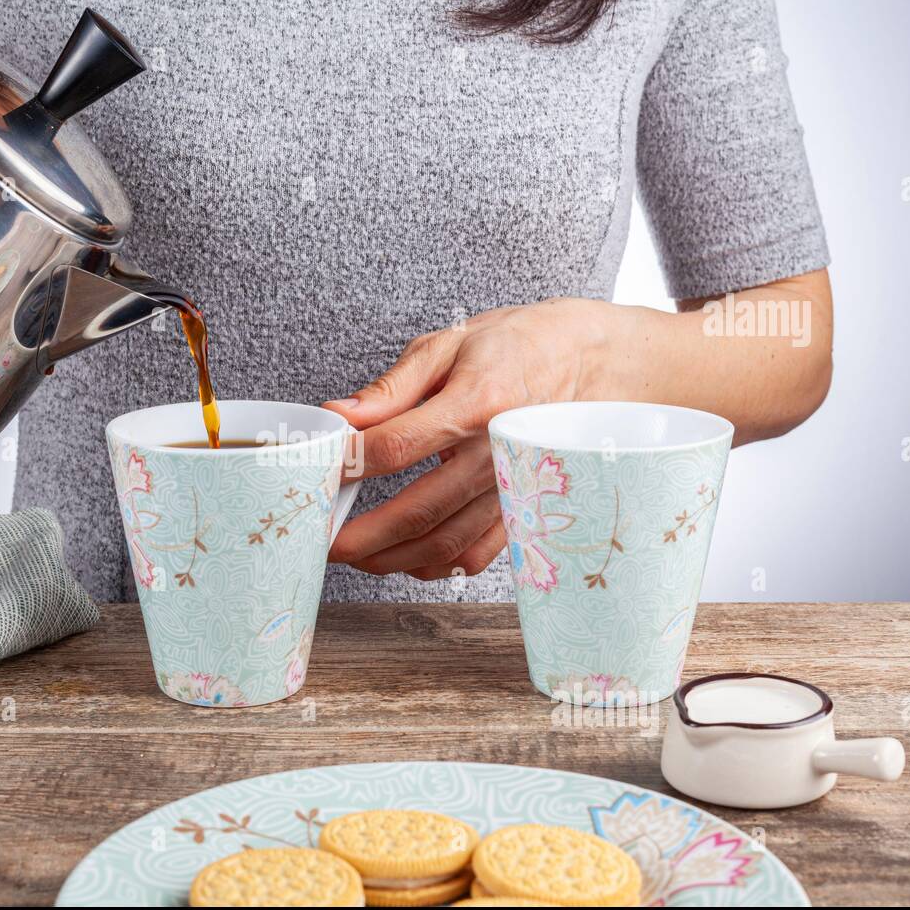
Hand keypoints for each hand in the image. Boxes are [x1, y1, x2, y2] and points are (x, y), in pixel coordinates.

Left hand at [325, 298, 622, 579]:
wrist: (591, 360)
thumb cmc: (515, 345)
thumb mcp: (449, 344)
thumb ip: (392, 388)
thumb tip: (338, 415)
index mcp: (476, 403)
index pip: (397, 445)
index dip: (351, 465)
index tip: (318, 474)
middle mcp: (498, 452)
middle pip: (420, 509)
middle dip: (364, 535)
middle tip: (324, 540)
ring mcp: (513, 486)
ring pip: (447, 542)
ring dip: (394, 559)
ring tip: (357, 557)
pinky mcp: (523, 506)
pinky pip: (480, 553)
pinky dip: (439, 565)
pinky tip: (407, 559)